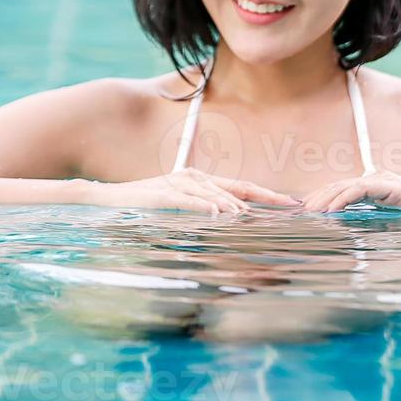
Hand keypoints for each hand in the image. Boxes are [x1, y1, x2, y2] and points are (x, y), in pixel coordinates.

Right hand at [87, 167, 300, 214]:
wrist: (107, 199)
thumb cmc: (144, 206)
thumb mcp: (178, 209)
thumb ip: (204, 212)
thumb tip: (231, 222)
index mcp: (201, 181)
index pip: (241, 187)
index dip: (268, 194)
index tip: (292, 202)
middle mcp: (193, 178)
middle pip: (235, 189)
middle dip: (264, 198)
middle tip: (290, 206)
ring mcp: (177, 184)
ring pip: (214, 194)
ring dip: (234, 206)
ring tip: (252, 218)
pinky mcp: (161, 194)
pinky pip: (186, 200)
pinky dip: (202, 205)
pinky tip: (217, 213)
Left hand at [299, 171, 400, 212]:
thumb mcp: (392, 221)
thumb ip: (373, 221)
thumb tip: (350, 233)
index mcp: (375, 185)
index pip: (341, 189)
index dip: (320, 198)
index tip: (302, 211)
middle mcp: (376, 178)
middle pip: (338, 185)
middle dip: (315, 198)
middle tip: (295, 212)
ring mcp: (383, 179)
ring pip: (345, 186)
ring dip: (324, 199)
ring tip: (307, 212)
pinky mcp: (390, 185)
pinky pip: (360, 191)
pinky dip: (342, 199)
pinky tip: (330, 211)